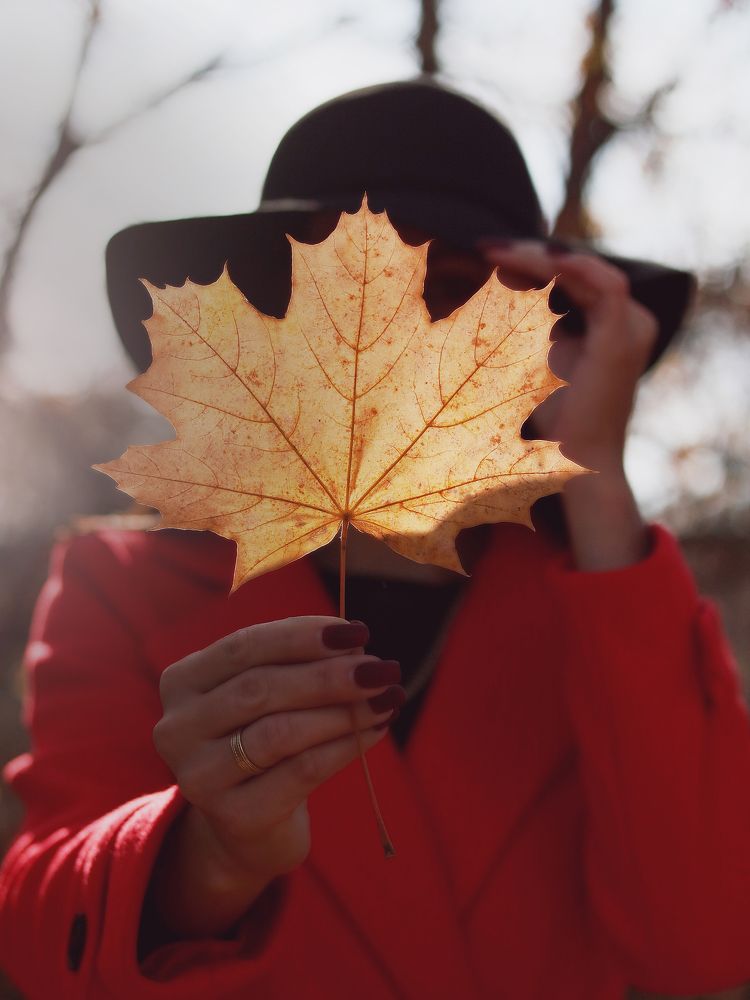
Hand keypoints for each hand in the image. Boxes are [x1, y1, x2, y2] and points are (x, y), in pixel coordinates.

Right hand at [150, 617, 401, 935]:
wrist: (247, 827)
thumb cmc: (264, 738)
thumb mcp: (269, 694)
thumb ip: (298, 664)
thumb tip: (356, 646)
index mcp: (183, 682)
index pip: (244, 646)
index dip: (303, 635)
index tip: (358, 630)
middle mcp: (178, 728)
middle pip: (261, 688)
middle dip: (329, 674)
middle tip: (382, 667)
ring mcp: (200, 777)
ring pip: (281, 731)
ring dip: (343, 710)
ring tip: (387, 697)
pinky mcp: (235, 816)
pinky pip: (301, 772)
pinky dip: (345, 746)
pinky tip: (375, 731)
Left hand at [480, 241, 657, 474]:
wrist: (578, 463)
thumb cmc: (554, 419)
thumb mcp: (533, 361)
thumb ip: (523, 323)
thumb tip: (494, 283)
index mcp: (609, 323)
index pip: (570, 274)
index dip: (529, 259)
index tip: (485, 251)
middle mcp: (627, 320)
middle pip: (577, 267)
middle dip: (528, 254)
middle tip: (484, 244)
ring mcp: (630, 328)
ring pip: (587, 269)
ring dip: (542, 257)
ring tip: (498, 250)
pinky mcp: (623, 339)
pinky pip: (606, 287)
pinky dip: (575, 269)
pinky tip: (540, 261)